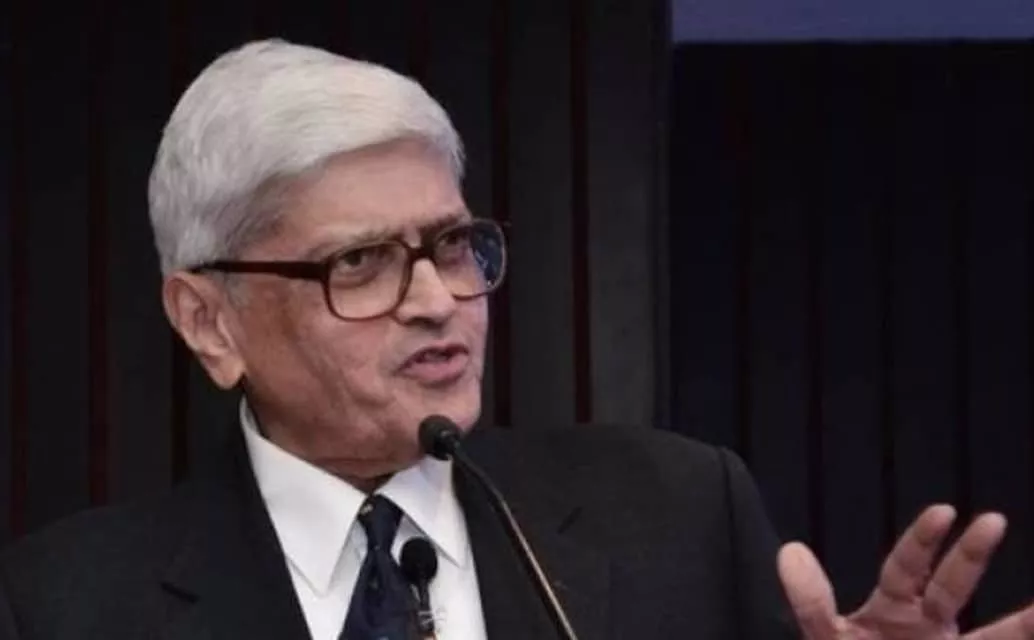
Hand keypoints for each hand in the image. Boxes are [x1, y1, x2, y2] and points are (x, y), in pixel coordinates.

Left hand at [777, 504, 1033, 638]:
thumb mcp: (827, 638)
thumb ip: (812, 603)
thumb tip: (790, 551)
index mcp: (892, 609)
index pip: (906, 566)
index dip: (922, 539)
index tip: (942, 512)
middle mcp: (927, 627)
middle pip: (951, 586)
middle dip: (971, 554)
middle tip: (993, 520)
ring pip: (995, 635)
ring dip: (1021, 624)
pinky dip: (1023, 636)